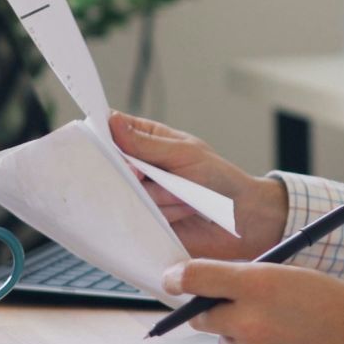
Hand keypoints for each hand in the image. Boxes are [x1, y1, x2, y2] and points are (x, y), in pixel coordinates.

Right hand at [111, 111, 288, 259]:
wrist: (240, 220)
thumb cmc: (219, 179)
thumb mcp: (184, 153)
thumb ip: (146, 144)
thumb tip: (112, 122)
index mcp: (148, 140)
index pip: (112, 130)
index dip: (103, 135)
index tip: (105, 141)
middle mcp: (140, 167)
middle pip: (111, 165)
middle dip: (135, 172)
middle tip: (151, 175)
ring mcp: (140, 195)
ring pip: (126, 193)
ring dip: (160, 196)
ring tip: (184, 196)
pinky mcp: (144, 221)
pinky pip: (137, 218)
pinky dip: (163, 214)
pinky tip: (183, 212)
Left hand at [162, 260, 343, 343]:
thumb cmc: (338, 305)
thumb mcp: (294, 276)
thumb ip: (250, 280)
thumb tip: (209, 288)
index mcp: (260, 283)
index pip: (196, 277)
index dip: (178, 278)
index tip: (172, 280)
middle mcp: (250, 321)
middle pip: (203, 316)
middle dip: (215, 311)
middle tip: (242, 311)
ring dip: (243, 340)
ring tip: (285, 337)